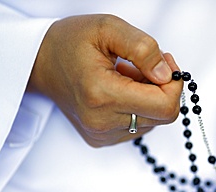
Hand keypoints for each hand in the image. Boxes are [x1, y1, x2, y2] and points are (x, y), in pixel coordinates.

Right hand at [28, 14, 182, 146]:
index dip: (174, 85)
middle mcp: (102, 122)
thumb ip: (144, 49)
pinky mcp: (102, 138)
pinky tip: (122, 91)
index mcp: (102, 95)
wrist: (41, 63)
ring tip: (127, 77)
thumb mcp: (108, 28)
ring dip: (149, 97)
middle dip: (163, 89)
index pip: (164, 107)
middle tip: (145, 66)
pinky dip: (138, 107)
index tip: (166, 64)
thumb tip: (167, 75)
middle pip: (162, 116)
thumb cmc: (70, 43)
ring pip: (152, 121)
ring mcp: (102, 134)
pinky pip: (138, 126)